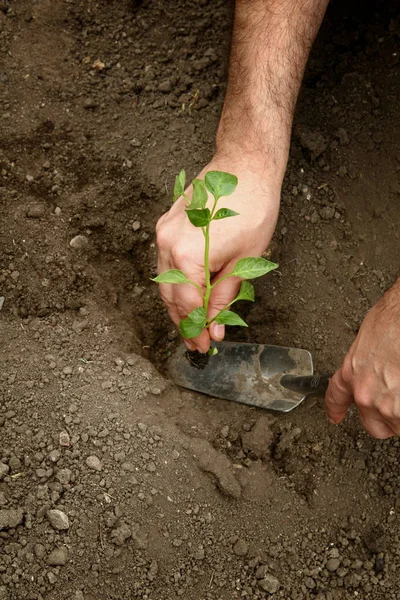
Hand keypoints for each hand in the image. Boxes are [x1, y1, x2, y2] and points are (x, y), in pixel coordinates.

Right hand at [156, 156, 280, 352]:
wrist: (243, 165)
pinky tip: (188, 296)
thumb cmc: (252, 208)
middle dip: (183, 323)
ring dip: (178, 306)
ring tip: (192, 325)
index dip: (196, 330)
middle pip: (171, 297)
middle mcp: (167, 246)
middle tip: (195, 343)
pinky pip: (166, 265)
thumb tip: (215, 327)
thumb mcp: (245, 260)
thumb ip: (224, 297)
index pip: (188, 306)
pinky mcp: (166, 226)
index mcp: (187, 256)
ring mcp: (163, 234)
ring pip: (165, 282)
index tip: (203, 347)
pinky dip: (176, 284)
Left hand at [326, 281, 399, 437]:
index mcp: (351, 372)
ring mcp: (387, 406)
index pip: (336, 397)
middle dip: (387, 418)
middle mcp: (365, 394)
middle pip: (373, 425)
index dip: (335, 409)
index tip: (334, 416)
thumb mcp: (369, 339)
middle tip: (397, 402)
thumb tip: (377, 362)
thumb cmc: (393, 321)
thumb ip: (368, 360)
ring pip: (397, 426)